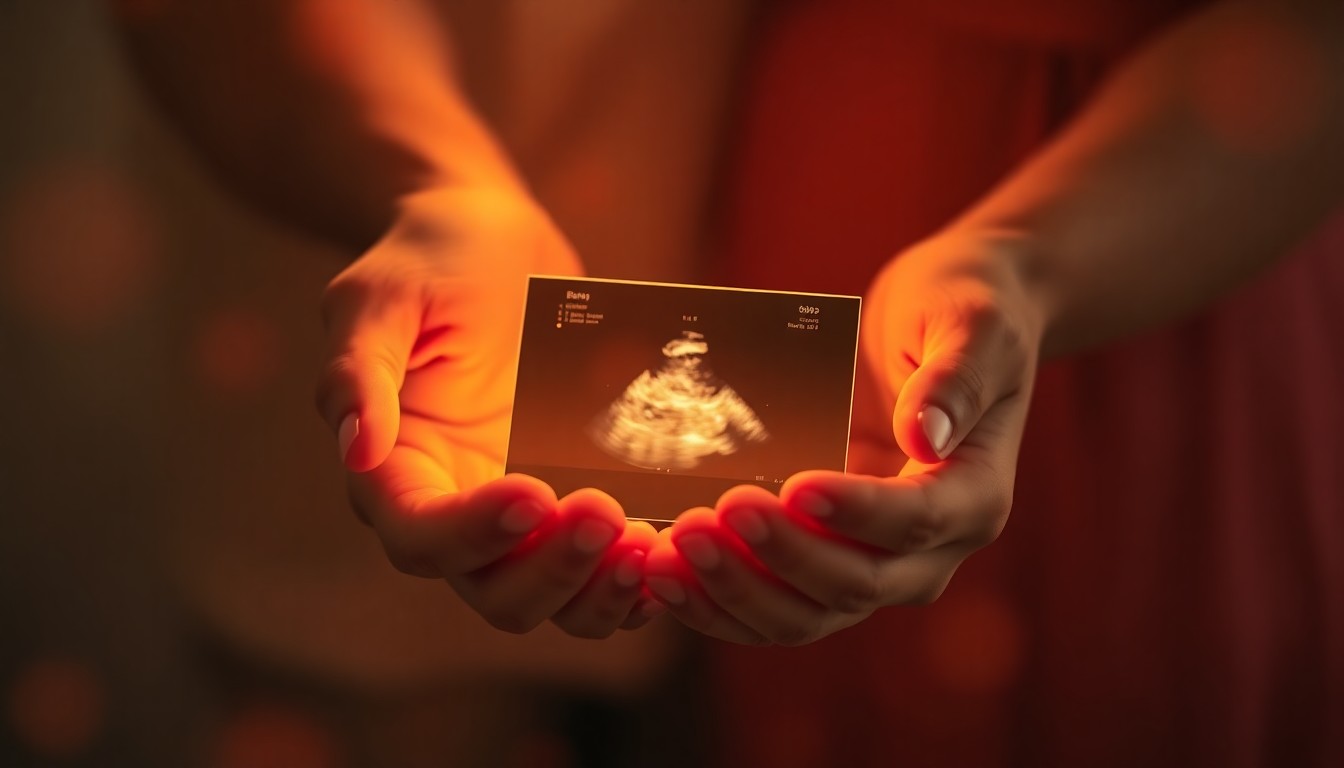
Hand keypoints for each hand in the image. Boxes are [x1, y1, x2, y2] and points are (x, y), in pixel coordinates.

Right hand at [315, 185, 657, 637]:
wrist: (497, 240)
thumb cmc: (435, 258)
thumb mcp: (384, 294)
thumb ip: (358, 370)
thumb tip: (354, 450)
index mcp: (397, 470)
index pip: (420, 537)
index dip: (471, 534)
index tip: (531, 492)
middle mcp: (455, 508)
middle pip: (492, 589)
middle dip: (550, 569)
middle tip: (606, 513)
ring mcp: (519, 515)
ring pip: (553, 597)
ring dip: (598, 589)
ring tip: (647, 543)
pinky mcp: (571, 504)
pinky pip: (600, 569)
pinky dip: (633, 577)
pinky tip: (671, 545)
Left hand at [643, 231, 1044, 644]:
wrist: (936, 322)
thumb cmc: (961, 311)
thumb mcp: (972, 323)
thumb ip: (957, 376)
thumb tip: (928, 434)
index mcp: (974, 495)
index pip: (917, 520)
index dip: (856, 511)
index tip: (796, 485)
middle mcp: (925, 550)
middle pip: (852, 584)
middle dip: (776, 557)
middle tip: (708, 513)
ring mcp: (867, 561)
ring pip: (802, 612)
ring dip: (732, 591)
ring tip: (669, 553)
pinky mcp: (817, 558)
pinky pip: (767, 603)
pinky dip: (715, 601)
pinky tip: (662, 576)